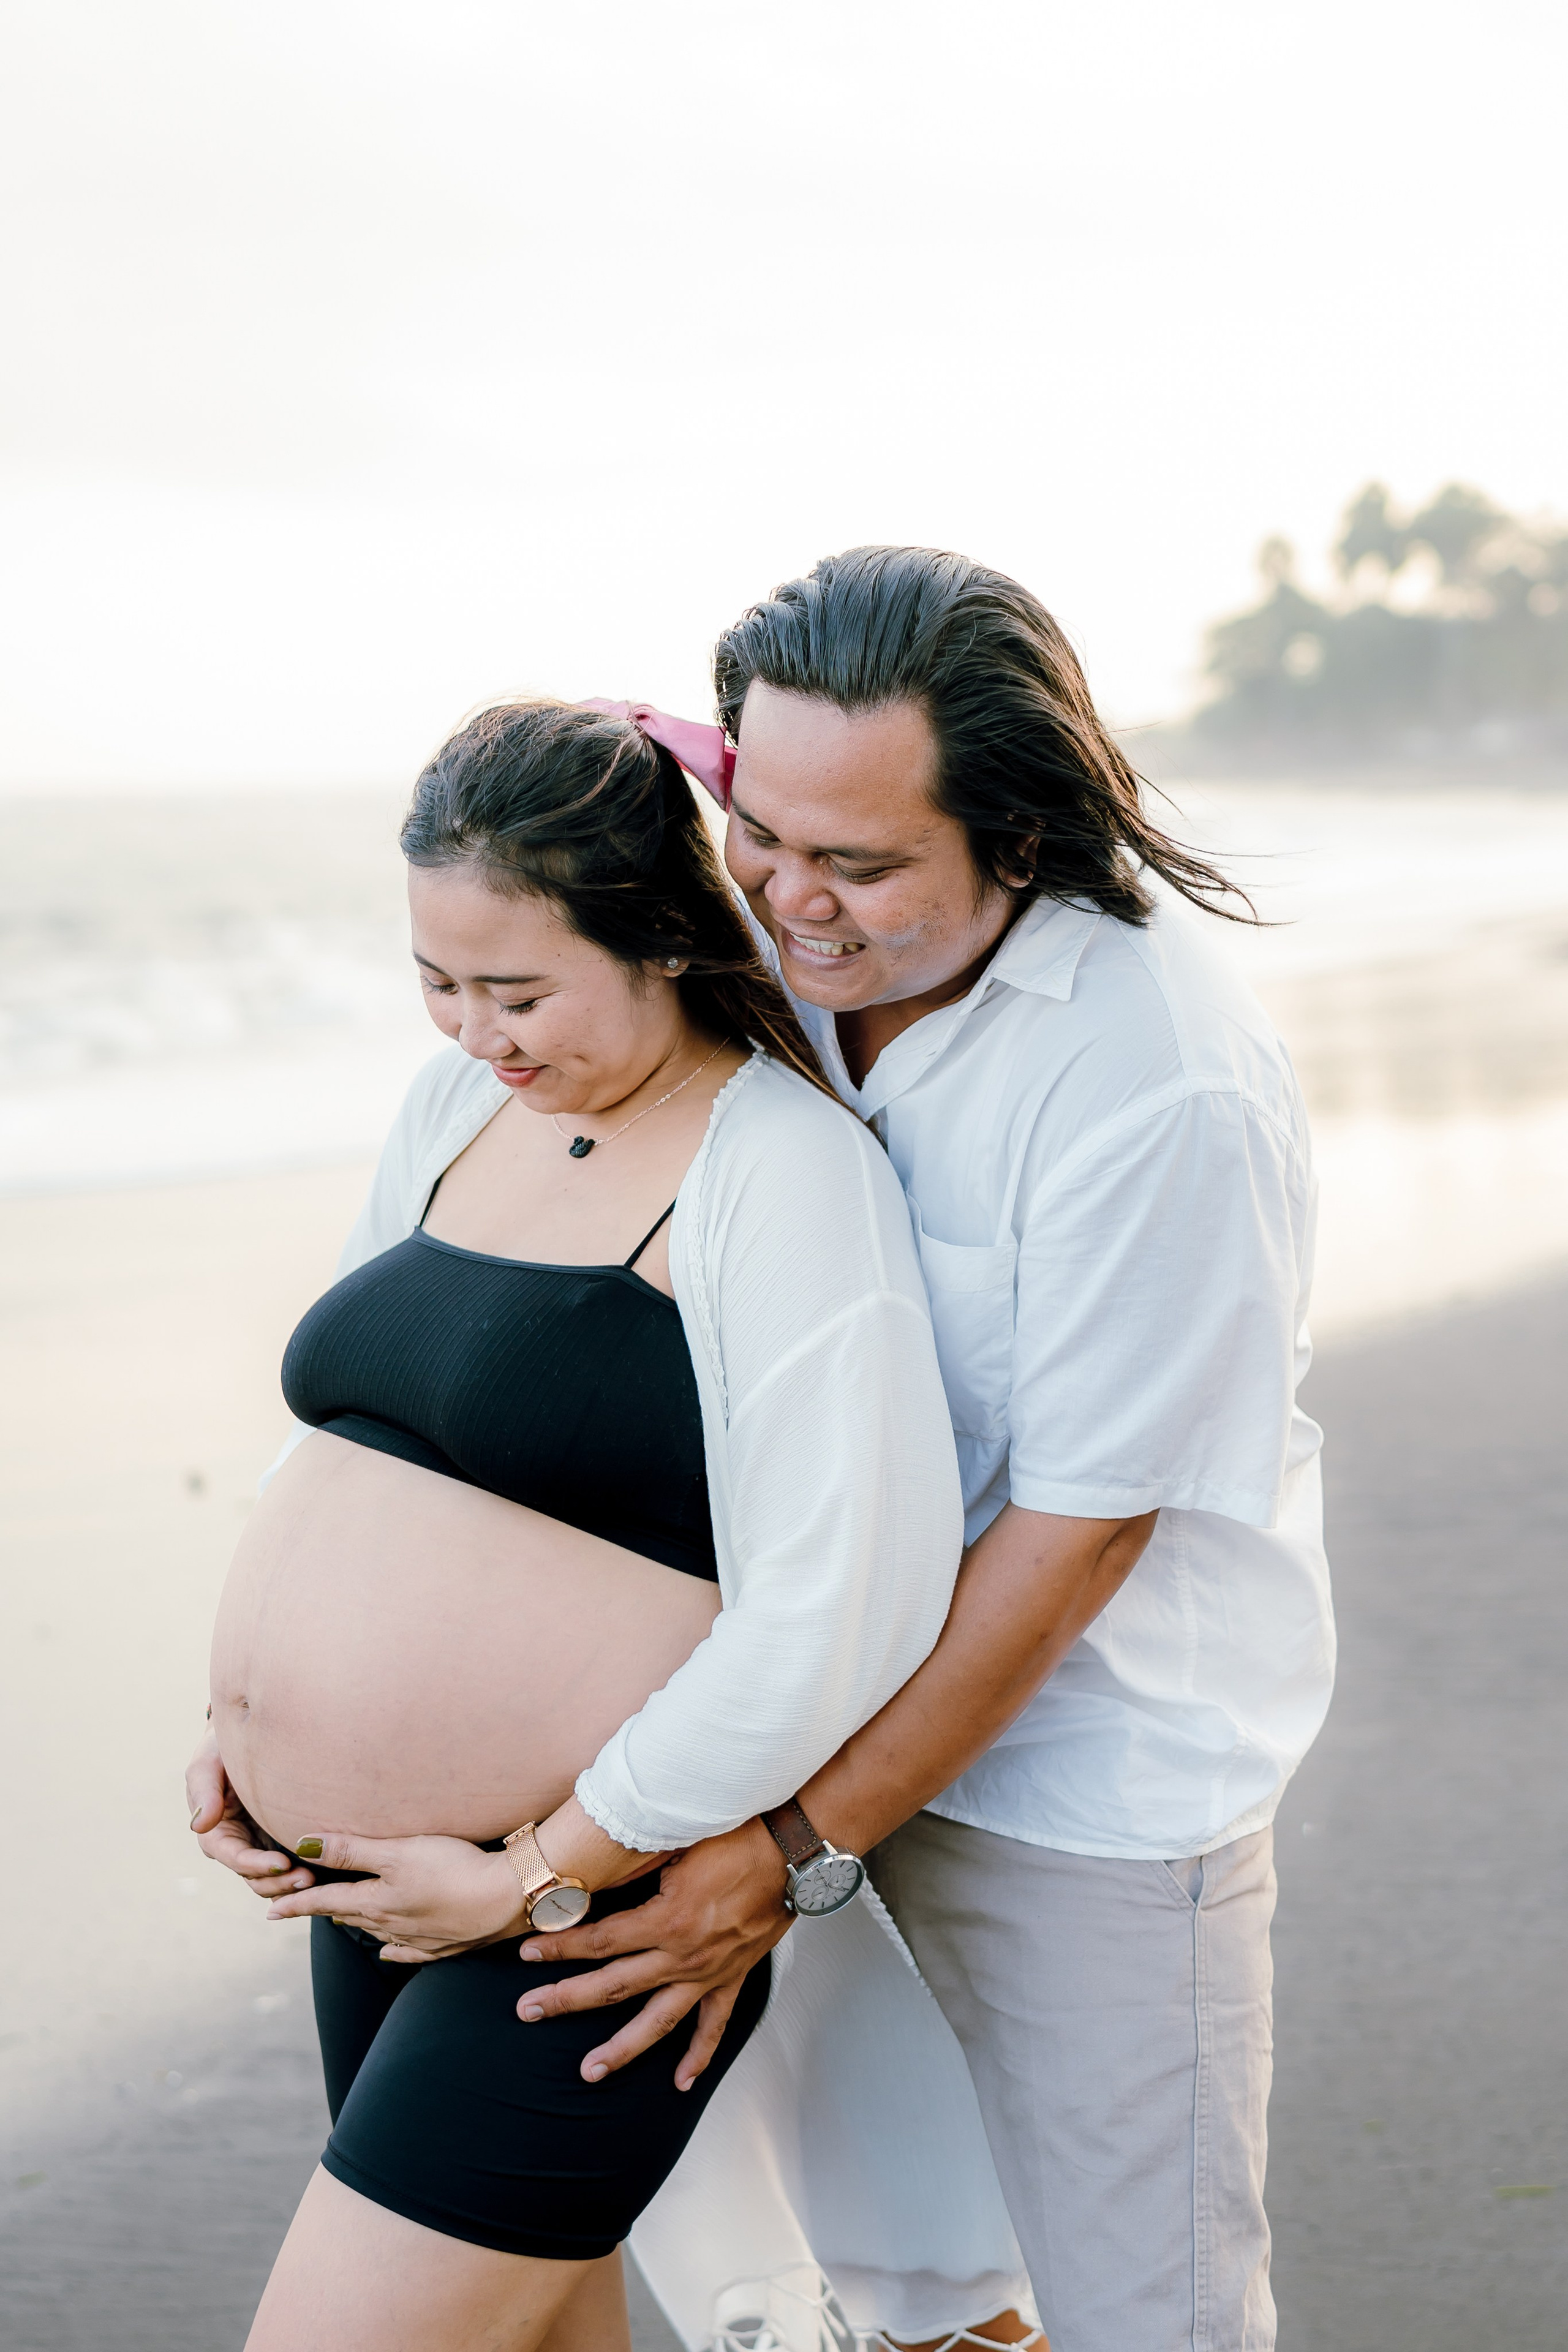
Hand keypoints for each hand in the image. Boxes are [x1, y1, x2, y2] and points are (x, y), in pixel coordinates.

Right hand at [186, 1729, 314, 1898]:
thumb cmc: (223, 1748)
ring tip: (318, 1878)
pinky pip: (292, 1866)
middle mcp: (238, 1847)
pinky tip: (327, 1873)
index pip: (234, 1857)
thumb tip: (199, 1824)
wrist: (250, 1737)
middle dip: (280, 1881)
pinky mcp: (280, 1841)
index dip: (256, 1865)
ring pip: (274, 1878)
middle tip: (309, 1879)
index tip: (283, 1863)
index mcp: (217, 1834)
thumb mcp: (207, 1763)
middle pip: (256, 1877)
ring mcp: (260, 1847)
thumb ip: (203, 1790)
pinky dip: (306, 1871)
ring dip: (293, 1883)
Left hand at [263, 1831, 524, 1960]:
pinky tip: (388, 1949)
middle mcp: (391, 1924)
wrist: (507, 1897)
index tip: (270, 1911)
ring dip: (356, 1923)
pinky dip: (393, 1948)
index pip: (326, 1900)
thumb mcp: (398, 1851)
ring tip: (341, 1917)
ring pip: (376, 1931)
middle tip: (303, 1906)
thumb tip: (300, 1846)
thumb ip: (350, 1850)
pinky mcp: (446, 1943)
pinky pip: (409, 1951)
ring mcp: (419, 1937)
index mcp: (376, 1901)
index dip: (296, 1904)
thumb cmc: (452, 1867)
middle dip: (325, 1910)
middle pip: (350, 1916)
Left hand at [516, 1817, 791, 2089]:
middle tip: (527, 2012)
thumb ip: (637, 1862)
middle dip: (565, 2000)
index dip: (559, 1946)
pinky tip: (680, 2081)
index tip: (525, 1952)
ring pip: (657, 2021)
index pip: (599, 1940)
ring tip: (589, 2072)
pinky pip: (713, 2025)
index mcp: (666, 1921)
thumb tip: (591, 1866)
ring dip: (621, 2049)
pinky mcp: (733, 1977)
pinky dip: (698, 2055)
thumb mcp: (679, 1841)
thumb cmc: (738, 1835)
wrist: (793, 1852)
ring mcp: (708, 1973)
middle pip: (613, 1986)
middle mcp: (683, 1956)